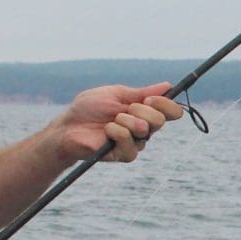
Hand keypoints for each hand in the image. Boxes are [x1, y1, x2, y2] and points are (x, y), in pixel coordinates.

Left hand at [58, 82, 185, 163]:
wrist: (69, 126)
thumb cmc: (89, 109)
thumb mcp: (116, 94)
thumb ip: (142, 92)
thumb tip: (167, 85)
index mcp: (145, 112)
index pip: (171, 112)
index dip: (166, 104)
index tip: (150, 98)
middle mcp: (144, 128)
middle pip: (160, 120)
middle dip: (141, 110)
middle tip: (124, 109)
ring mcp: (136, 142)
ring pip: (145, 130)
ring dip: (126, 120)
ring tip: (111, 121)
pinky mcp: (125, 154)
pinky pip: (130, 142)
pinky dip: (117, 132)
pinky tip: (107, 131)